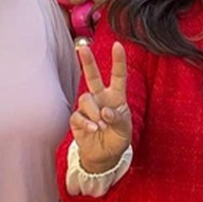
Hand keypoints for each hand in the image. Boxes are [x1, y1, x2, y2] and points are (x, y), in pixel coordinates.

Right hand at [70, 41, 131, 173]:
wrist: (105, 156)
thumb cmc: (118, 138)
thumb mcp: (125, 130)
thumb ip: (118, 119)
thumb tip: (105, 111)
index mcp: (116, 97)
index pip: (118, 76)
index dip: (118, 60)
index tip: (117, 45)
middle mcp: (101, 98)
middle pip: (93, 76)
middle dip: (88, 62)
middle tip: (83, 48)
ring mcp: (88, 108)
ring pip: (86, 98)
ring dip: (94, 111)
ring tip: (101, 124)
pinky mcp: (77, 119)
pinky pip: (78, 115)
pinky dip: (87, 122)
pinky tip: (93, 129)